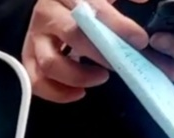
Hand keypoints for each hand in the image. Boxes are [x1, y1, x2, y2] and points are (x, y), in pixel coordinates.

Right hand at [23, 0, 150, 102]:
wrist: (53, 6)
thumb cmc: (82, 1)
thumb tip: (144, 2)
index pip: (94, 11)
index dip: (118, 27)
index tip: (139, 41)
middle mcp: (47, 15)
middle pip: (72, 36)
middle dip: (100, 54)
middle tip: (120, 63)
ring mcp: (34, 39)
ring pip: (50, 63)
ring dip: (77, 76)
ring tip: (99, 78)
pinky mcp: (28, 59)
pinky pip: (37, 82)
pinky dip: (57, 92)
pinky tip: (78, 92)